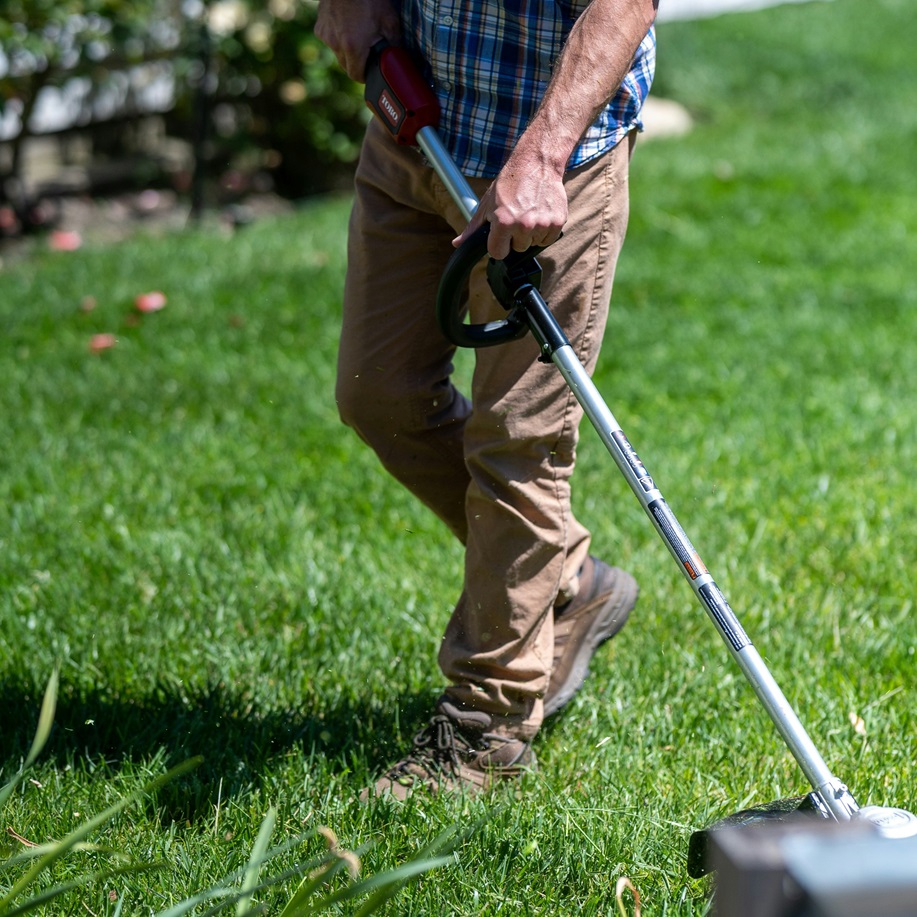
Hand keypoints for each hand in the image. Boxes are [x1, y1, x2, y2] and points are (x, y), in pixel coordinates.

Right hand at [315, 0, 400, 81]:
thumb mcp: (389, 21)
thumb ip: (393, 45)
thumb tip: (397, 60)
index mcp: (353, 46)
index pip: (356, 76)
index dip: (365, 76)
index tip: (371, 72)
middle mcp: (336, 43)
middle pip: (346, 66)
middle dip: (357, 64)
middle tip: (367, 52)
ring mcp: (326, 35)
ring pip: (337, 53)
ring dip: (347, 50)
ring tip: (358, 34)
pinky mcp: (319, 26)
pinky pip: (330, 40)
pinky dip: (338, 37)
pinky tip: (347, 25)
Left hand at [453, 156, 567, 260]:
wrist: (537, 164)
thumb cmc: (509, 183)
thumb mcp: (487, 204)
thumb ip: (473, 228)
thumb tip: (457, 244)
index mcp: (503, 223)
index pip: (498, 254)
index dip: (498, 245)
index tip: (501, 234)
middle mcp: (523, 226)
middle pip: (518, 249)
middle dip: (515, 238)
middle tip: (517, 217)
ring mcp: (542, 224)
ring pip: (534, 244)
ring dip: (531, 234)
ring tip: (529, 213)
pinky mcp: (557, 222)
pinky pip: (548, 239)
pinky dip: (544, 231)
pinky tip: (540, 214)